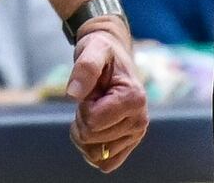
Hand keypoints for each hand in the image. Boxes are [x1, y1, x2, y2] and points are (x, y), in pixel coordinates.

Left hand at [65, 22, 147, 171]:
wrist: (112, 53)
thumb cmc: (102, 51)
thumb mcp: (92, 49)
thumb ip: (85, 68)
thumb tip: (73, 94)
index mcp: (134, 99)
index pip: (93, 121)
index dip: (83, 106)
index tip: (92, 90)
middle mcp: (140, 120)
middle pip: (92, 138)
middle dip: (82, 119)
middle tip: (91, 98)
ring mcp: (136, 134)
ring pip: (95, 155)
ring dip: (84, 135)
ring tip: (91, 111)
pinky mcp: (129, 143)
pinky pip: (105, 163)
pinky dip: (91, 150)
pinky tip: (92, 129)